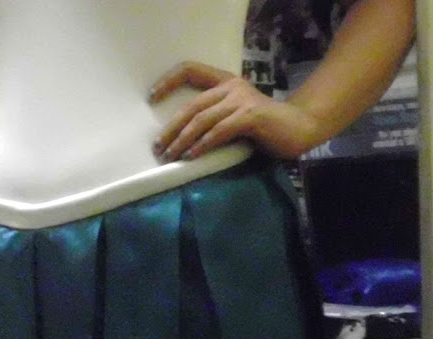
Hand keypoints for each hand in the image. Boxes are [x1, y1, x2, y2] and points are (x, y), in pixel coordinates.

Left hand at [149, 61, 319, 161]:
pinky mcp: (250, 117)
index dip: (169, 80)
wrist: (299, 128)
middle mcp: (231, 87)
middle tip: (158, 146)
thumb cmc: (264, 127)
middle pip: (191, 105)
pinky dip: (202, 145)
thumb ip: (214, 118)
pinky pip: (218, 131)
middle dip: (171, 128)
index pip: (191, 69)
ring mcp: (241, 100)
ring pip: (202, 120)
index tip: (152, 97)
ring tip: (170, 156)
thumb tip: (182, 138)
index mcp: (225, 82)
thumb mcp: (234, 116)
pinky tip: (191, 156)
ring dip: (182, 140)